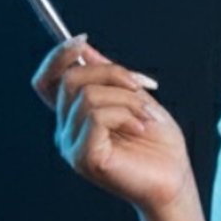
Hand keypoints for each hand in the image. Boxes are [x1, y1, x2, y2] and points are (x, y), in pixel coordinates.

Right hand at [30, 35, 194, 214]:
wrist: (174, 179)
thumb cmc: (158, 144)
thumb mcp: (134, 97)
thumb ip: (107, 76)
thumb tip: (83, 48)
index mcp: (73, 116)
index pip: (47, 81)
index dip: (58, 56)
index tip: (82, 40)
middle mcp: (66, 131)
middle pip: (70, 79)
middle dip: (112, 73)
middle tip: (141, 86)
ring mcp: (72, 146)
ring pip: (88, 96)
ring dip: (126, 99)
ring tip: (144, 116)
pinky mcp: (84, 158)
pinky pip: (96, 117)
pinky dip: (124, 115)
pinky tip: (139, 128)